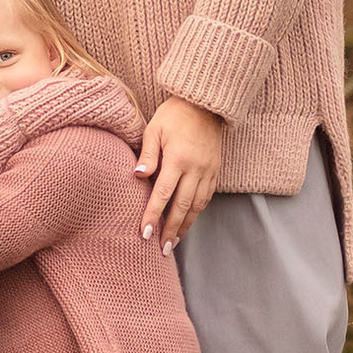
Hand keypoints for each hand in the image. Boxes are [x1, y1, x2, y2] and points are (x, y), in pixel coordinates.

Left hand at [137, 97, 224, 253]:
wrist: (205, 104)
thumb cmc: (174, 114)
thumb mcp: (154, 129)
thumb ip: (147, 154)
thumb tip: (137, 176)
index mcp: (178, 159)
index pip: (163, 194)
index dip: (154, 215)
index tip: (145, 234)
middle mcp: (195, 169)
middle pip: (182, 206)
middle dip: (171, 229)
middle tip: (162, 249)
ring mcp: (208, 171)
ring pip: (197, 206)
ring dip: (185, 226)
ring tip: (174, 242)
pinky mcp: (215, 170)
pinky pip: (206, 197)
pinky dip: (197, 212)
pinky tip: (188, 222)